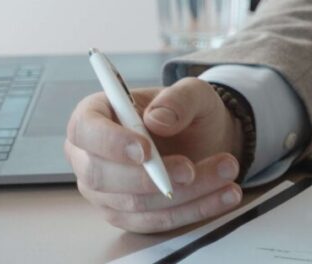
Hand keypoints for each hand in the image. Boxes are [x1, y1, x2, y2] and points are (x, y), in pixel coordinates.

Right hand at [65, 77, 246, 232]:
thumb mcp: (194, 92)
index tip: (145, 151)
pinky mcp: (127, 215)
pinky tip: (226, 194)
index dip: (110, 142)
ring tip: (227, 172)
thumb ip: (179, 98)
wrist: (205, 137)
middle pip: (101, 176)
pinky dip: (194, 209)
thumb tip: (158, 119)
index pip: (85, 130)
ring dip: (184, 193)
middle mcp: (90, 156)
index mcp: (95, 115)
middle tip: (191, 170)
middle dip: (149, 178)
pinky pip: (156, 220)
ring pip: (134, 202)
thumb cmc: (187, 111)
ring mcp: (104, 191)